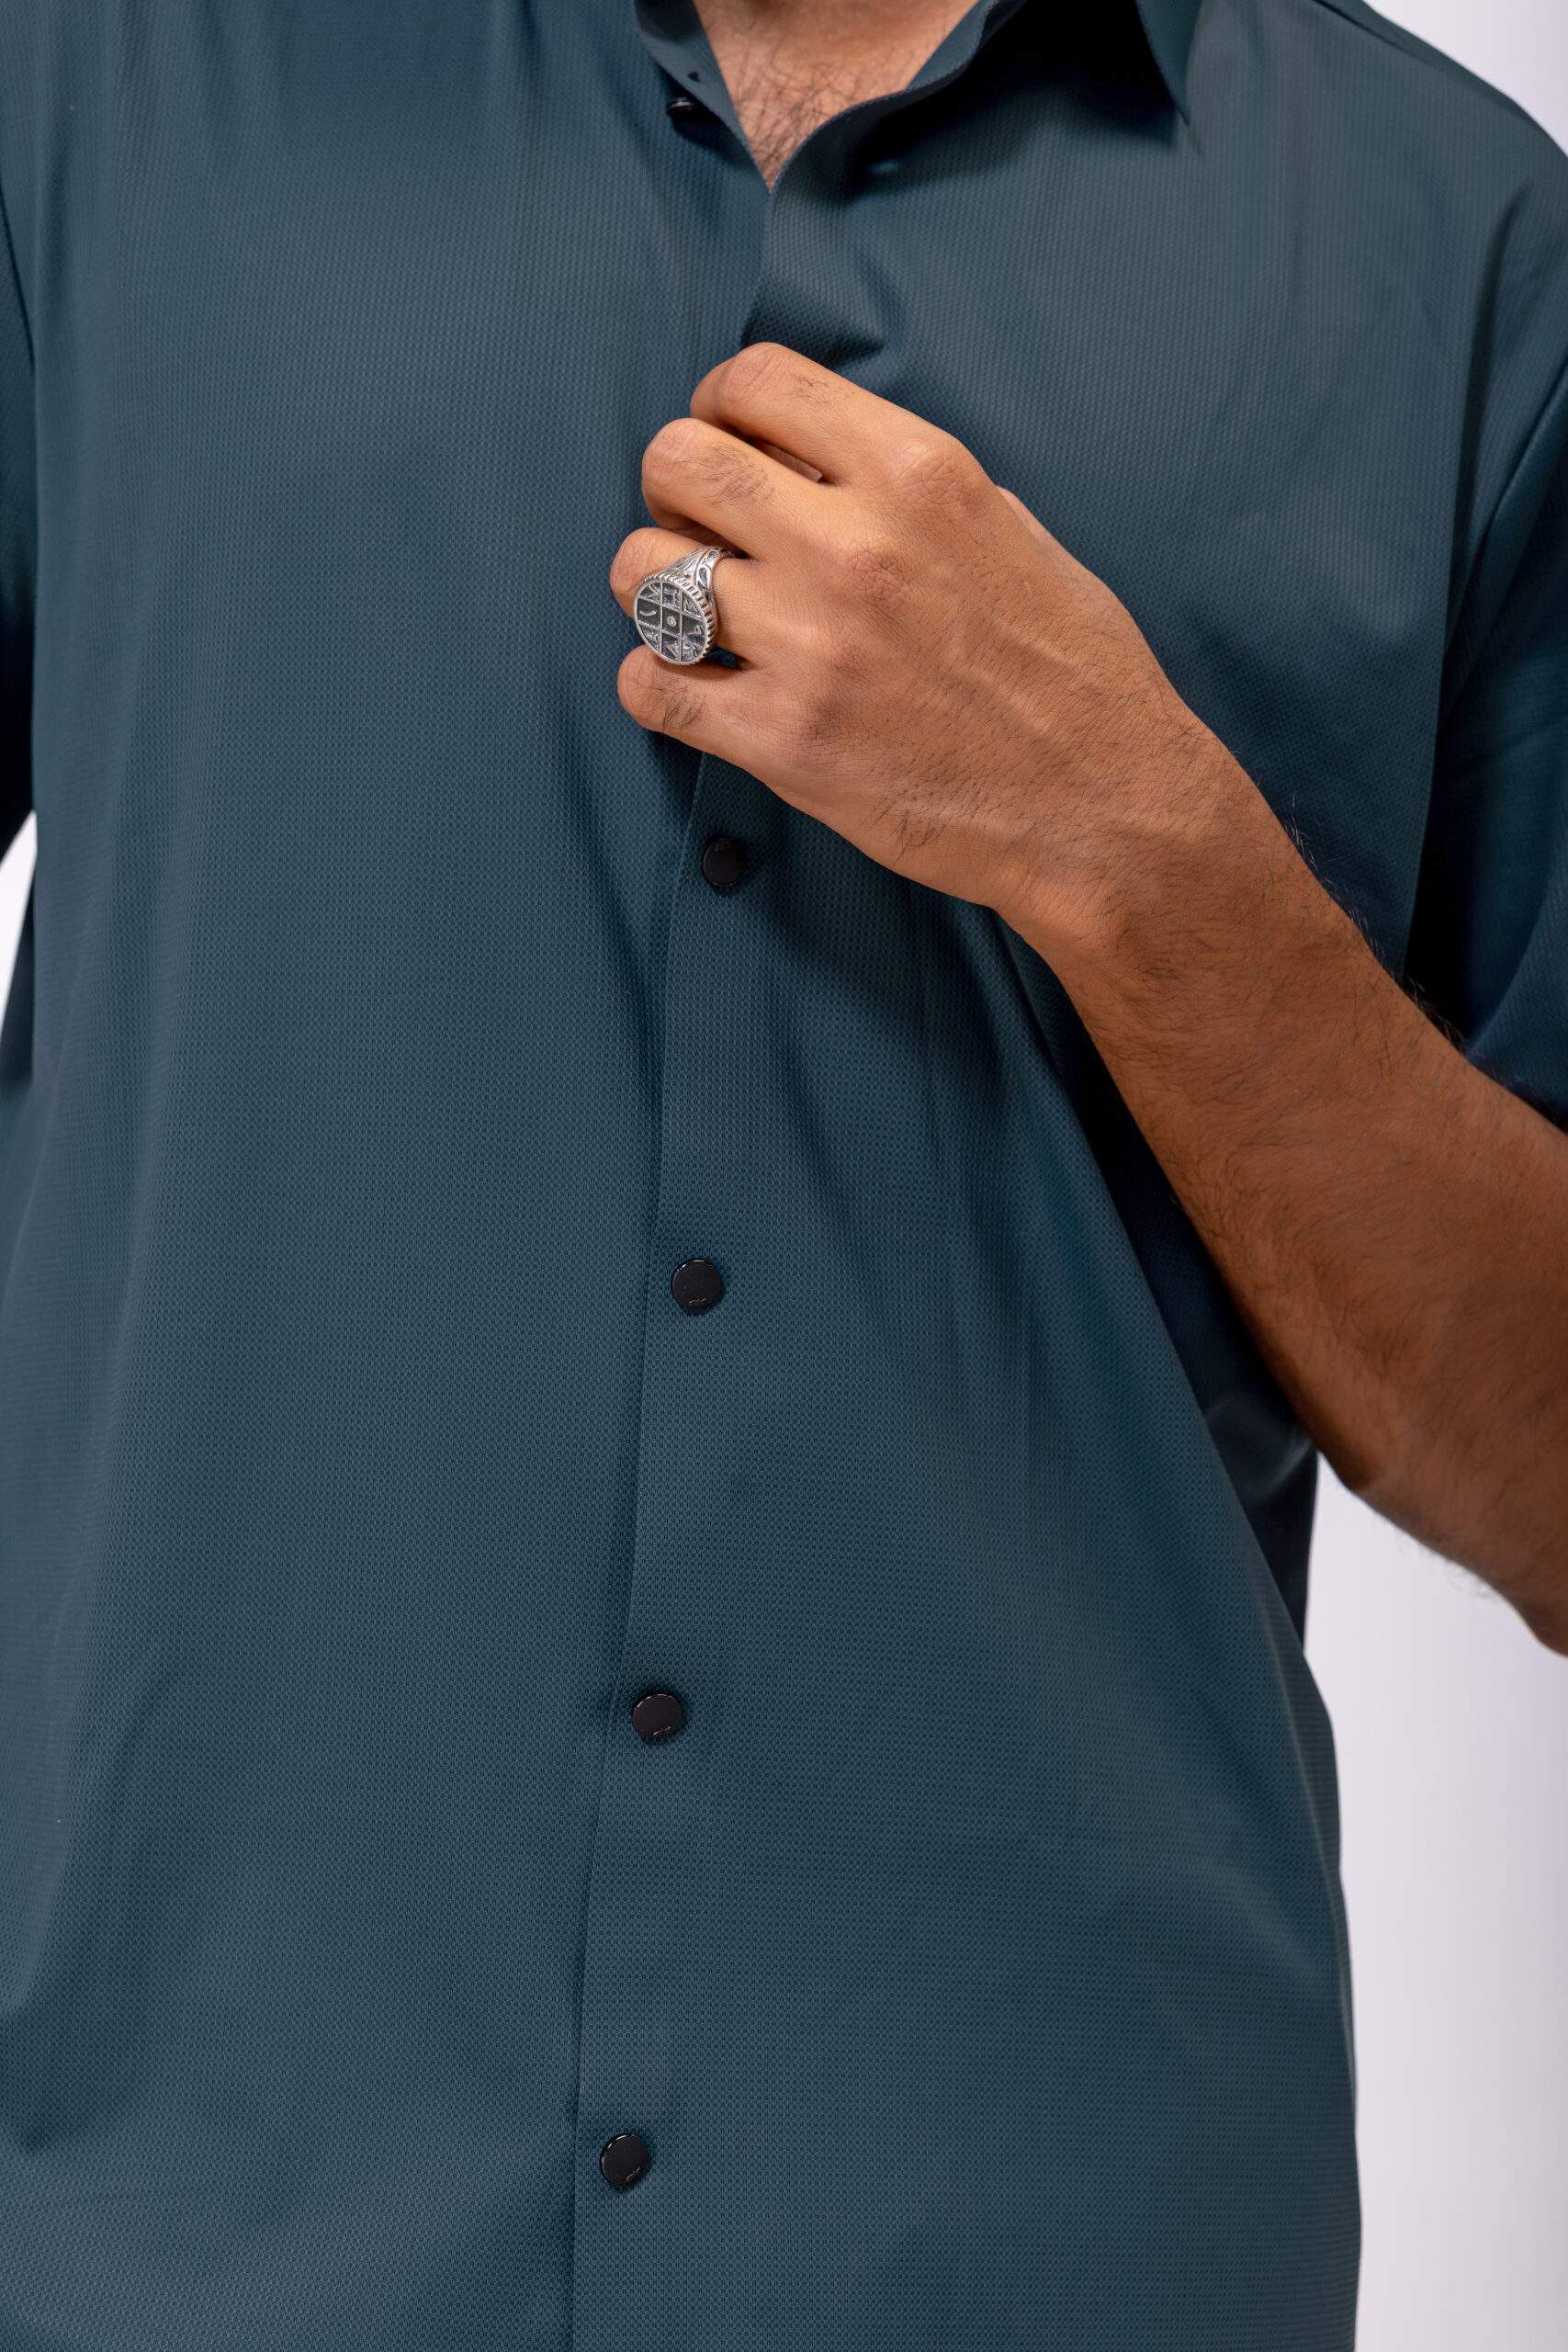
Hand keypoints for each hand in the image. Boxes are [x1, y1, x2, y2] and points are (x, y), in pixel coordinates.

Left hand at [610, 342, 1233, 963]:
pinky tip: (698, 691)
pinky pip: (649, 686)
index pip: (757, 381)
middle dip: (673, 491)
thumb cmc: (1072, 672)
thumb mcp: (1008, 528)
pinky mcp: (784, 743)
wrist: (1104, 807)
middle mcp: (851, 546)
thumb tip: (805, 457)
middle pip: (677, 463)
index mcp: (916, 473)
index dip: (719, 405)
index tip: (727, 442)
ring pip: (643, 574)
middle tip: (700, 532)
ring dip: (657, 592)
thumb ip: (902, 483)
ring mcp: (810, 647)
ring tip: (700, 620)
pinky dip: (656, 685)